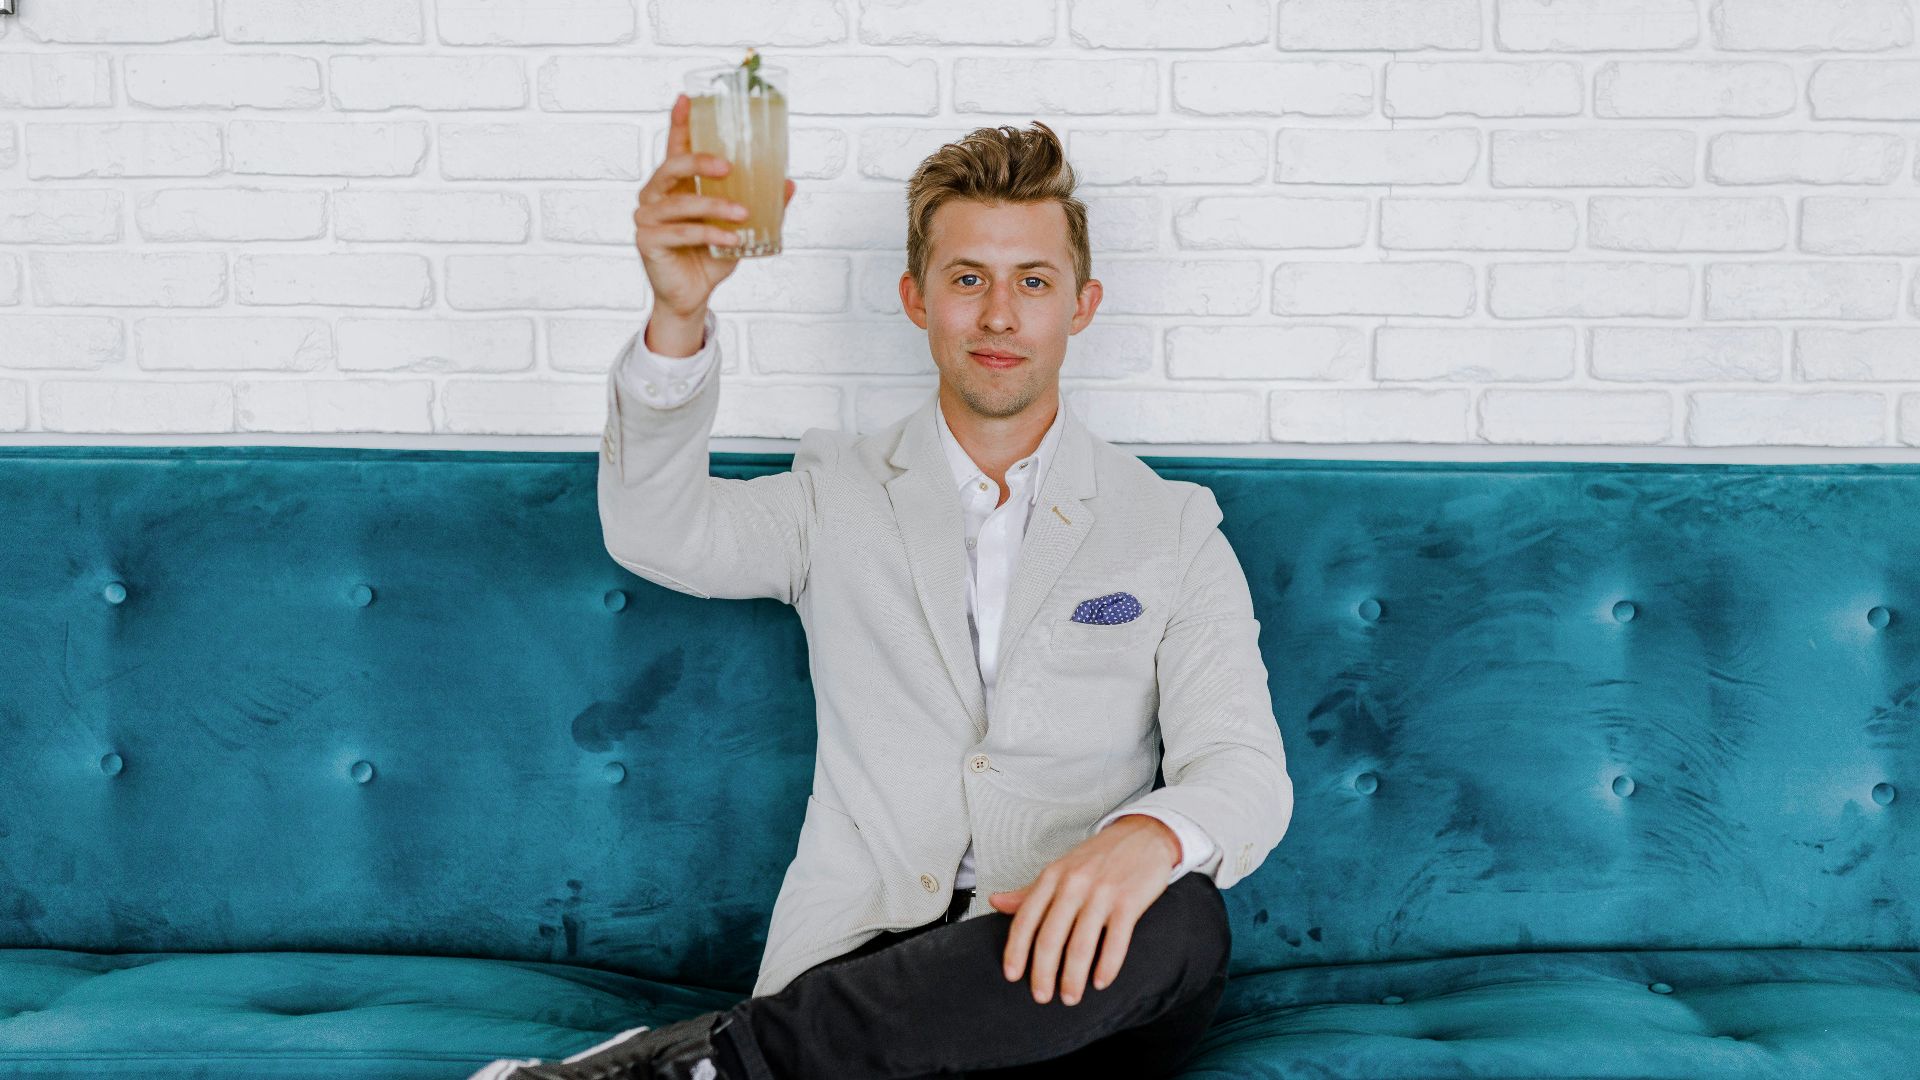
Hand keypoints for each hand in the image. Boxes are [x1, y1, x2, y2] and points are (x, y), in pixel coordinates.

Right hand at [633, 91, 795, 319]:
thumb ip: (761, 205)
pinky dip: (711, 235)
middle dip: (699, 161)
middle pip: (671, 167)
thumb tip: (789, 183)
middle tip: (729, 165)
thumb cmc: (710, 256)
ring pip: (681, 203)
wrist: (692, 296)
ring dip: (715, 207)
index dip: (679, 122)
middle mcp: (655, 196)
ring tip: (743, 213)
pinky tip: (733, 240)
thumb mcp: (739, 228)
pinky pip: (683, 233)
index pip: (674, 147)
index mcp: (673, 185)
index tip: (686, 98)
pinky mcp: (648, 242)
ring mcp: (647, 218)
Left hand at [988, 814, 1179, 1006]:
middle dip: (1043, 973)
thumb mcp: (1060, 869)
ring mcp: (1102, 892)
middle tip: (1041, 997)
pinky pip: (1116, 940)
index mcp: (1052, 876)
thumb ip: (1029, 891)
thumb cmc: (1097, 857)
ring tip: (1070, 998)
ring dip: (1073, 978)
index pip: (1026, 919)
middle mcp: (1074, 884)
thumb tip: (995, 902)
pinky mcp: (1129, 901)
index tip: (1012, 976)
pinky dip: (1107, 966)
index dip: (1016, 950)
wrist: (1143, 835)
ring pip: (1081, 944)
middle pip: (1050, 937)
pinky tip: (1101, 983)